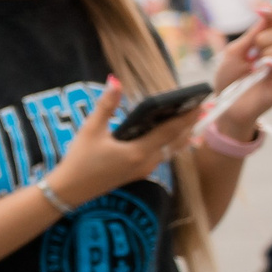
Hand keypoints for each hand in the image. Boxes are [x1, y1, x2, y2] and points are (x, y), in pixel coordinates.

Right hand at [50, 78, 197, 204]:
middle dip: (188, 125)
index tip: (199, 103)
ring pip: (170, 150)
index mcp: (138, 151)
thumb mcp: (90, 129)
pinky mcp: (138, 173)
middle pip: (175, 142)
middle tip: (200, 108)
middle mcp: (147, 162)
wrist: (70, 190)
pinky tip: (169, 136)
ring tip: (189, 120)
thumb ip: (106, 105)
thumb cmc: (79, 159)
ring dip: (181, 135)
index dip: (186, 117)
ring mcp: (144, 170)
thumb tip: (115, 80)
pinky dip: (170, 144)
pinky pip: (162, 156)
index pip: (169, 131)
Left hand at [211, 8, 271, 135]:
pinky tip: (269, 69)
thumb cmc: (230, 78)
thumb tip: (264, 12)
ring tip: (257, 67)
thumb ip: (251, 34)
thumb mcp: (235, 52)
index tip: (260, 10)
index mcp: (270, 40)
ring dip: (268, 54)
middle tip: (252, 55)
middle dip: (264, 38)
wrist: (227, 103)